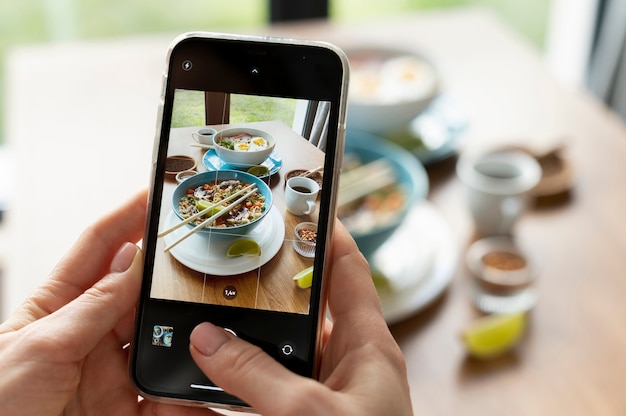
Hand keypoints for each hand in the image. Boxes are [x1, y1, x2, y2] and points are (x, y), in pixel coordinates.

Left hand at [0, 191, 206, 415]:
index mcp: (56, 306)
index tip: (156, 194)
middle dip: (167, 274)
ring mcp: (110, 370)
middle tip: (199, 256)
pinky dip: (188, 393)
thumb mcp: (40, 346)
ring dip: (184, 332)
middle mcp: (88, 333)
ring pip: (160, 338)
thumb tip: (132, 262)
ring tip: (206, 322)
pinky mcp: (125, 406)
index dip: (127, 217)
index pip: (98, 247)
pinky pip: (167, 395)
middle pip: (138, 291)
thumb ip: (93, 305)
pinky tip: (203, 384)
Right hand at [190, 220, 412, 414]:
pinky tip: (201, 387)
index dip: (326, 232)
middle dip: (264, 290)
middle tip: (224, 267)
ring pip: (276, 354)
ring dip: (241, 344)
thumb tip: (206, 339)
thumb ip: (258, 375)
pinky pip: (261, 393)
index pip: (349, 269)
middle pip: (302, 309)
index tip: (298, 204)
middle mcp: (345, 364)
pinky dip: (233, 388)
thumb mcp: (311, 412)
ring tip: (200, 324)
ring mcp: (323, 392)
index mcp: (367, 346)